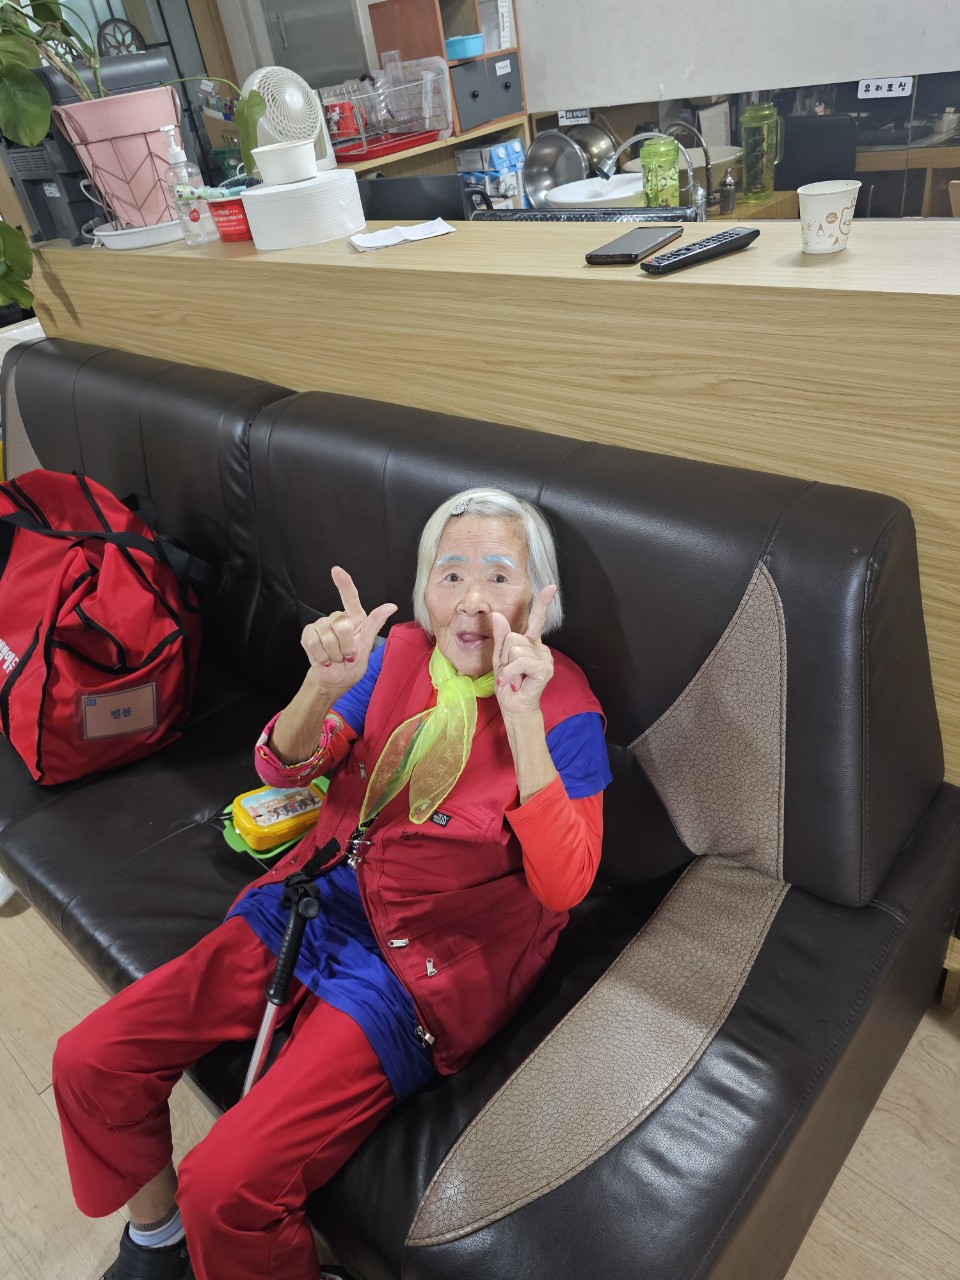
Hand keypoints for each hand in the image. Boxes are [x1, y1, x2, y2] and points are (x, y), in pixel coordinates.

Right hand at [301, 566, 396, 693]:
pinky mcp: (308, 633)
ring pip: (327, 636)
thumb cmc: (352, 665)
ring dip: (333, 654)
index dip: (344, 583)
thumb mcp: (366, 646)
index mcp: (354, 619)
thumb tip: (391, 606)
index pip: (350, 598)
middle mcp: (337, 618)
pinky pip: (313, 641)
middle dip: (346, 647)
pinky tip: (324, 659)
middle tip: (347, 656)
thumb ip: (374, 624)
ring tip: (335, 658)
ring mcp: (321, 624)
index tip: (336, 570)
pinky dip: (321, 655)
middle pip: (341, 625)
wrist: (333, 680)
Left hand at [491, 585, 557, 718]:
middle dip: (504, 656)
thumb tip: (497, 614)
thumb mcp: (499, 658)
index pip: (537, 619)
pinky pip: (519, 661)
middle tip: (510, 672)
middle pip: (513, 637)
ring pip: (515, 648)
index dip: (543, 603)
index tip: (552, 587)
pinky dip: (510, 673)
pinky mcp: (544, 668)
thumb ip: (500, 637)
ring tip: (513, 678)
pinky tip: (513, 682)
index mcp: (530, 643)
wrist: (514, 706)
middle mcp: (541, 648)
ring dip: (507, 667)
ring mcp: (545, 658)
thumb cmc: (508, 684)